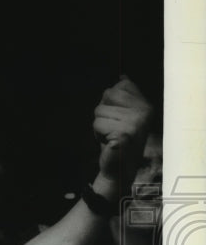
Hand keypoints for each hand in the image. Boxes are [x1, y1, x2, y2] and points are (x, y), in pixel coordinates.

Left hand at [92, 76, 152, 195]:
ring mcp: (135, 123)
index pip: (121, 85)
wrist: (120, 168)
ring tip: (111, 135)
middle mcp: (144, 112)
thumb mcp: (123, 114)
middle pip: (108, 95)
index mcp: (146, 105)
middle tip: (113, 127)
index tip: (118, 115)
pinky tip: (108, 142)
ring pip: (99, 111)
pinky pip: (97, 124)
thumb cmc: (118, 139)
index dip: (110, 100)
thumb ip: (123, 96)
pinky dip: (97, 134)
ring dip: (99, 125)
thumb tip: (122, 76)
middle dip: (103, 111)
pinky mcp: (123, 134)